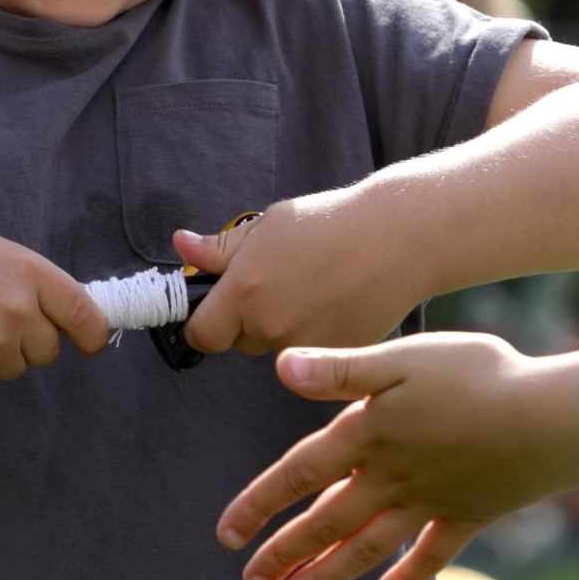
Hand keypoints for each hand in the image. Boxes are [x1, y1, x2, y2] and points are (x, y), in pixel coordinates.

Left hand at [177, 189, 427, 354]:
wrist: (397, 238)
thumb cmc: (330, 223)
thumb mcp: (268, 226)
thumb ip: (221, 248)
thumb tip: (182, 247)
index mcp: (244, 293)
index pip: (202, 335)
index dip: (203, 323)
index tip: (215, 310)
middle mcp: (271, 327)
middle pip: (240, 342)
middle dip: (249, 320)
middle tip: (277, 284)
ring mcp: (305, 346)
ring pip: (276, 349)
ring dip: (282, 329)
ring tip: (311, 290)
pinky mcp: (335, 356)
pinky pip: (310, 354)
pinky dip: (315, 336)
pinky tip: (334, 303)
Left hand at [217, 331, 564, 579]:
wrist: (550, 419)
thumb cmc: (477, 376)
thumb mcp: (402, 357)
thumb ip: (342, 368)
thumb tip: (282, 367)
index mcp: (367, 436)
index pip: (299, 473)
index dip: (260, 503)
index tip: (227, 535)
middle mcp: (390, 479)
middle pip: (326, 522)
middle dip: (285, 554)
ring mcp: (429, 504)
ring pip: (366, 548)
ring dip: (326, 577)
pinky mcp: (467, 517)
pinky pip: (429, 557)